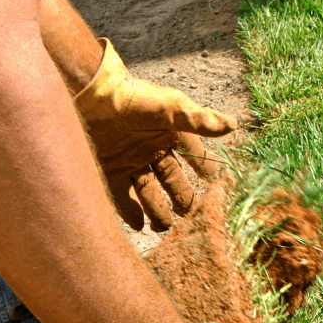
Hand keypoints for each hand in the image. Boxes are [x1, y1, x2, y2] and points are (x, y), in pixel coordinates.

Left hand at [75, 39, 236, 231]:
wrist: (90, 94)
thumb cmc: (133, 98)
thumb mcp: (169, 107)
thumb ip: (198, 120)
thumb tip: (232, 125)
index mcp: (170, 135)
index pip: (195, 156)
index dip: (207, 169)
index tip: (219, 185)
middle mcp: (152, 151)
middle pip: (173, 181)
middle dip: (184, 199)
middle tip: (192, 216)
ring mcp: (130, 163)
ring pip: (150, 194)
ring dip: (159, 211)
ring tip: (165, 228)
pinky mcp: (110, 171)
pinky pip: (123, 199)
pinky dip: (132, 213)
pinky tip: (140, 226)